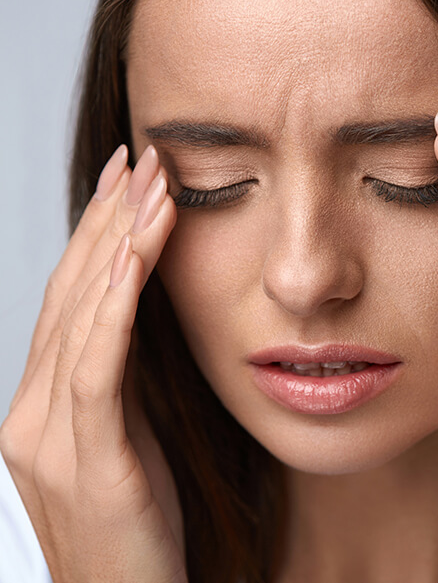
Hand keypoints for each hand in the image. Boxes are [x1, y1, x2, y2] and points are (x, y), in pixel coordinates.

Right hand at [0, 145, 184, 582]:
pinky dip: (115, 309)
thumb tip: (154, 320)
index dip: (98, 235)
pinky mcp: (86, 462)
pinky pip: (98, 371)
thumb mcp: (136, 441)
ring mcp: (49, 438)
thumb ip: (132, 384)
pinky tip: (135, 260)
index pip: (73, 301)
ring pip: (82, 319)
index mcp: (45, 405)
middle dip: (106, 221)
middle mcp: (33, 412)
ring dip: (118, 246)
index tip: (128, 179)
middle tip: (140, 157)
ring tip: (152, 186)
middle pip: (71, 295)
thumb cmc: (142, 530)